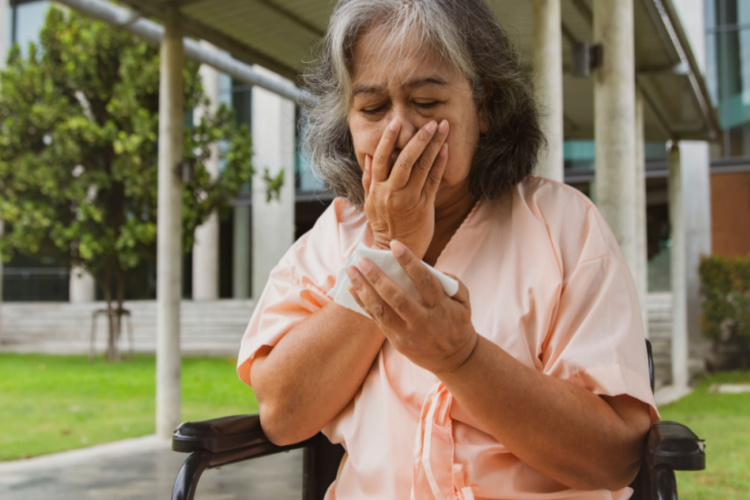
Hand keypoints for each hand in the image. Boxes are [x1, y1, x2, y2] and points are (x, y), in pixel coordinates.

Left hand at [347, 240, 477, 374]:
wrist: (454, 359)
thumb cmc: (457, 324)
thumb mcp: (464, 304)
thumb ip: (453, 284)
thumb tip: (430, 267)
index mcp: (441, 308)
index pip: (424, 281)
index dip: (409, 262)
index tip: (395, 244)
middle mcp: (423, 322)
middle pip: (397, 298)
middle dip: (377, 278)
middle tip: (363, 260)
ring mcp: (408, 334)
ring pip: (382, 311)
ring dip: (363, 290)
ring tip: (350, 271)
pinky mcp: (397, 342)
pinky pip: (376, 320)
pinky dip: (363, 303)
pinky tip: (352, 289)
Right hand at [363, 119, 448, 258]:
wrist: (396, 251)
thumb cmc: (384, 226)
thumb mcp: (370, 204)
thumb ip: (369, 181)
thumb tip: (368, 158)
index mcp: (377, 189)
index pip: (381, 159)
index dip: (389, 140)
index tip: (397, 122)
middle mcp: (392, 192)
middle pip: (405, 160)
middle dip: (418, 139)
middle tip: (430, 123)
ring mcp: (410, 199)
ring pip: (422, 168)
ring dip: (434, 146)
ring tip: (442, 128)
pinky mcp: (425, 206)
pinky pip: (434, 181)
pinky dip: (440, 164)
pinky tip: (445, 149)